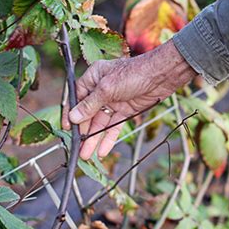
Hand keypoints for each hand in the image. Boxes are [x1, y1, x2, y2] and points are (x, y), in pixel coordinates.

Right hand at [62, 40, 194, 159]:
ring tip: (86, 154)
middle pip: (87, 112)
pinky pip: (114, 126)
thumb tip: (73, 117)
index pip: (76, 96)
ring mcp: (114, 100)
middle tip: (76, 146)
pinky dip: (108, 138)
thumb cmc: (134, 73)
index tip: (66, 128)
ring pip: (100, 122)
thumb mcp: (108, 88)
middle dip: (82, 130)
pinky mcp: (125, 109)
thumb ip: (90, 104)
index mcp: (94, 77)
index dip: (70, 112)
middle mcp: (102, 89)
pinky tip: (102, 151)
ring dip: (93, 138)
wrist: (161, 75)